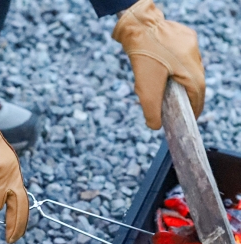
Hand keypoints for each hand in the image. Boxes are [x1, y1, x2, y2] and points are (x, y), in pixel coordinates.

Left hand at [113, 0, 204, 129]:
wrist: (137, 25)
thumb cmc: (142, 57)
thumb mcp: (144, 89)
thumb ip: (151, 111)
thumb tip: (155, 126)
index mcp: (190, 69)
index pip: (197, 94)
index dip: (194, 109)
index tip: (188, 119)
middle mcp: (195, 56)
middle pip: (195, 83)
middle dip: (187, 97)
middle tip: (179, 109)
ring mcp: (190, 45)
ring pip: (189, 70)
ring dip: (181, 83)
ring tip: (171, 92)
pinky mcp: (184, 37)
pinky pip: (183, 58)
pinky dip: (176, 69)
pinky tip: (165, 73)